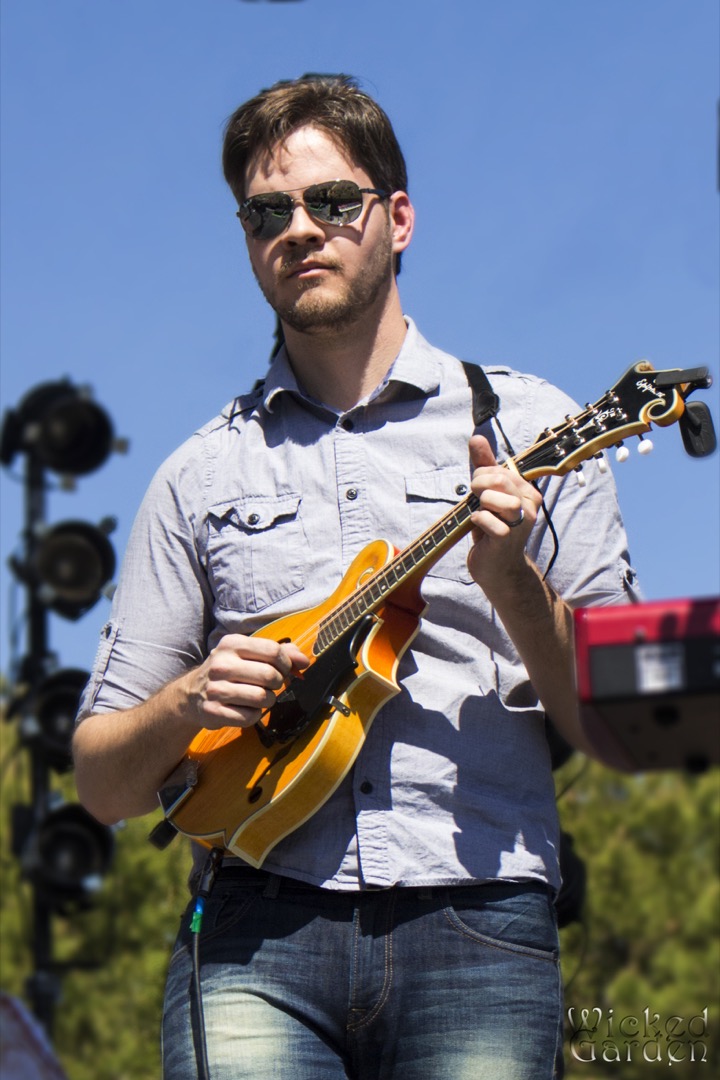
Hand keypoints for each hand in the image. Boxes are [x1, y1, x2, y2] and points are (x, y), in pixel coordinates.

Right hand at [183, 634, 309, 730]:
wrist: (192, 694)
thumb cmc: (228, 671)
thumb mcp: (248, 654)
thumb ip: (279, 652)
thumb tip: (304, 661)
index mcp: (231, 644)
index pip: (273, 651)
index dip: (286, 663)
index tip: (284, 670)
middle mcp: (221, 664)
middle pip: (270, 675)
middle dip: (277, 683)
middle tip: (271, 685)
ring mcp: (215, 689)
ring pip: (262, 698)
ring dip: (268, 701)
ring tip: (258, 697)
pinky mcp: (213, 711)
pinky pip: (250, 717)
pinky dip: (255, 715)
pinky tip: (245, 709)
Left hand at [466, 434, 541, 587]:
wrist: (496, 567)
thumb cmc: (491, 528)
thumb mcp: (487, 494)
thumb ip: (484, 465)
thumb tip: (477, 437)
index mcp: (527, 491)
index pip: (500, 470)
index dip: (481, 475)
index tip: (478, 490)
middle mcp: (530, 505)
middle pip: (498, 480)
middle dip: (478, 486)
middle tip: (475, 499)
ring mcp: (521, 522)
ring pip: (496, 499)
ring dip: (480, 504)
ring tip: (479, 513)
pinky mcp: (508, 538)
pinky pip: (487, 520)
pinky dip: (477, 520)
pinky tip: (477, 526)